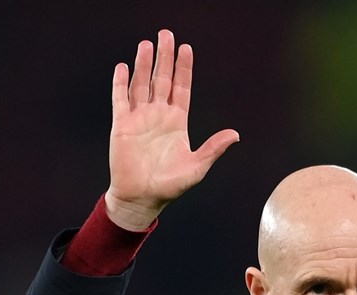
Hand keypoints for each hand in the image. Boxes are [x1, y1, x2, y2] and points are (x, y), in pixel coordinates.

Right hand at [106, 29, 238, 230]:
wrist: (142, 198)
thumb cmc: (170, 185)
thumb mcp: (197, 166)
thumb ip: (214, 148)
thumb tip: (236, 134)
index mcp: (177, 122)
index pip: (182, 88)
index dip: (184, 68)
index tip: (186, 48)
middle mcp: (158, 115)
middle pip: (162, 79)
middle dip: (164, 57)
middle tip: (166, 34)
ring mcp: (139, 118)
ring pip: (141, 84)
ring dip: (143, 64)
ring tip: (146, 44)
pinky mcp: (121, 125)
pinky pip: (120, 99)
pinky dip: (120, 83)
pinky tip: (123, 66)